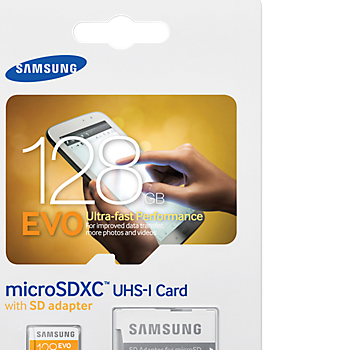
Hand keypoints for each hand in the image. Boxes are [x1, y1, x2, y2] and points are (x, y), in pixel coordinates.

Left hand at [83, 178, 158, 263]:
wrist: (145, 261)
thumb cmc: (135, 243)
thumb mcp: (121, 217)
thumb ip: (106, 201)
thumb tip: (94, 185)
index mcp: (96, 219)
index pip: (87, 194)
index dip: (88, 180)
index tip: (90, 170)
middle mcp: (98, 225)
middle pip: (94, 200)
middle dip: (97, 187)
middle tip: (100, 174)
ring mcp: (107, 229)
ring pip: (103, 207)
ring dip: (107, 195)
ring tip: (111, 185)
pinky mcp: (116, 232)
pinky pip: (111, 214)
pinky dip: (115, 205)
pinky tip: (122, 203)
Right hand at [118, 144, 236, 214]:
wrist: (230, 194)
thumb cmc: (214, 194)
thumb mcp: (185, 197)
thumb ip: (162, 192)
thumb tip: (145, 187)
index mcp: (183, 157)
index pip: (152, 157)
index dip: (133, 160)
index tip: (120, 161)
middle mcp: (183, 151)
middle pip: (156, 164)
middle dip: (159, 179)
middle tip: (175, 189)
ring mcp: (184, 154)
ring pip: (161, 168)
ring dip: (166, 180)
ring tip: (182, 188)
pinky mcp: (185, 158)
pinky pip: (168, 169)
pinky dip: (171, 179)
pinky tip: (183, 185)